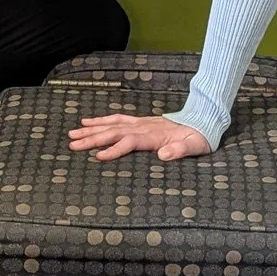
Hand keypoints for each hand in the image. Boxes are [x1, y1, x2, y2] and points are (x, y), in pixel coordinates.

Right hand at [67, 112, 212, 163]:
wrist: (203, 121)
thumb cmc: (199, 138)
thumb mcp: (196, 147)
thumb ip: (180, 151)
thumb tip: (163, 155)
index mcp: (155, 136)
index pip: (129, 142)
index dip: (114, 149)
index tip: (98, 156)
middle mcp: (144, 127)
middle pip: (114, 132)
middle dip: (92, 138)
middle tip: (73, 144)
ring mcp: (141, 123)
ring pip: (112, 124)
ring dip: (92, 129)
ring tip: (73, 133)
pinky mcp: (140, 121)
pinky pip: (117, 119)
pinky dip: (101, 120)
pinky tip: (88, 122)